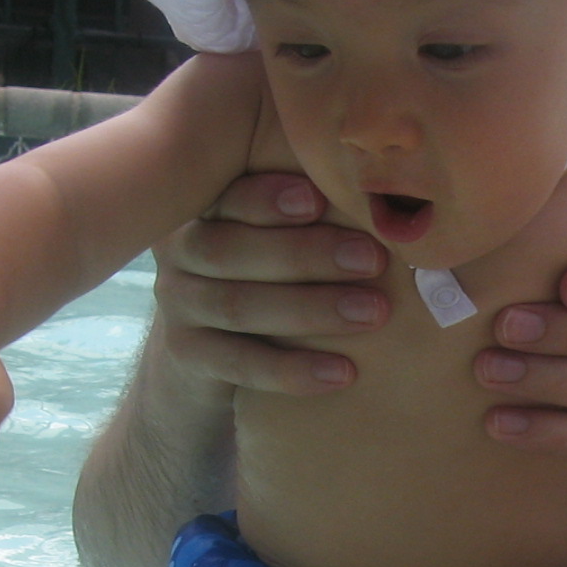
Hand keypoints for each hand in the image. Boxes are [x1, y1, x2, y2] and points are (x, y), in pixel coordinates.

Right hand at [152, 171, 389, 394]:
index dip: (268, 198)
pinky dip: (292, 370)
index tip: (318, 200)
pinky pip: (238, 363)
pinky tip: (343, 372)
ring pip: (237, 305)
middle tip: (372, 260)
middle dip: (306, 254)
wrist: (219, 350)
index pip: (227, 194)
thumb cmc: (273, 271)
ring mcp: (178, 302)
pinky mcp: (187, 353)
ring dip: (311, 310)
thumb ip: (314, 211)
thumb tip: (388, 199)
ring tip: (373, 313)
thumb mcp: (283, 234)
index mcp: (207, 204)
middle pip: (230, 250)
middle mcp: (182, 248)